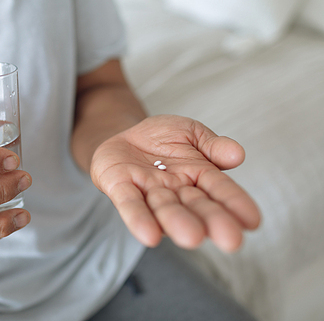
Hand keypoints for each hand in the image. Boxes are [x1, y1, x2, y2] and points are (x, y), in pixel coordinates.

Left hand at [90, 115, 259, 251]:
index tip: (253, 221)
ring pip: (164, 209)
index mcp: (199, 176)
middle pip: (195, 206)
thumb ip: (211, 144)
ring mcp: (148, 192)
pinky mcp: (120, 188)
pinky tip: (149, 236)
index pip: (220, 190)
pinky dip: (139, 219)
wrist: (126, 137)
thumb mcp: (190, 132)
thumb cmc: (162, 139)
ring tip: (192, 238)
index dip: (235, 204)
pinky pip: (130, 205)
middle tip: (230, 241)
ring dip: (177, 222)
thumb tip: (238, 154)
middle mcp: (176, 190)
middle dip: (211, 221)